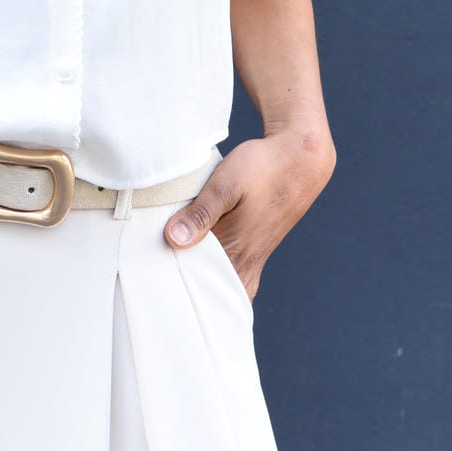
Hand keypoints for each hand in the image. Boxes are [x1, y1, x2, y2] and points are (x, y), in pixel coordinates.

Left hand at [162, 128, 335, 301]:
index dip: (176, 289)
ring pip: (220, 283)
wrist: (299, 159)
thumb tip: (173, 240)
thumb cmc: (262, 169)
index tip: (152, 285)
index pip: (201, 288)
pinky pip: (230, 271)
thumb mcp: (226, 185)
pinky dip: (211, 270)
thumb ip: (201, 214)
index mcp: (236, 253)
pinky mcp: (254, 246)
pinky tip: (193, 259)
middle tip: (154, 283)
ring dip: (197, 277)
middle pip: (209, 290)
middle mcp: (245, 262)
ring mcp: (252, 258)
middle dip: (184, 289)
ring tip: (168, 271)